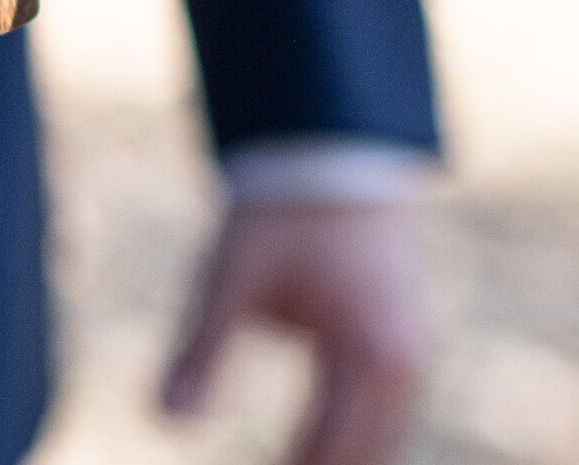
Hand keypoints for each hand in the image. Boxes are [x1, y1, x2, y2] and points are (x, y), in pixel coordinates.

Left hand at [165, 199, 429, 464]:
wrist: (333, 146)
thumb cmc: (279, 213)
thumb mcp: (230, 278)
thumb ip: (200, 352)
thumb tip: (163, 419)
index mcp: (365, 354)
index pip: (326, 454)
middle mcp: (404, 363)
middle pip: (365, 458)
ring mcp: (415, 350)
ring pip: (384, 439)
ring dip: (342, 457)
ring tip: (292, 461)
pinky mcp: (409, 335)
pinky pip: (389, 410)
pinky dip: (357, 436)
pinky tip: (317, 445)